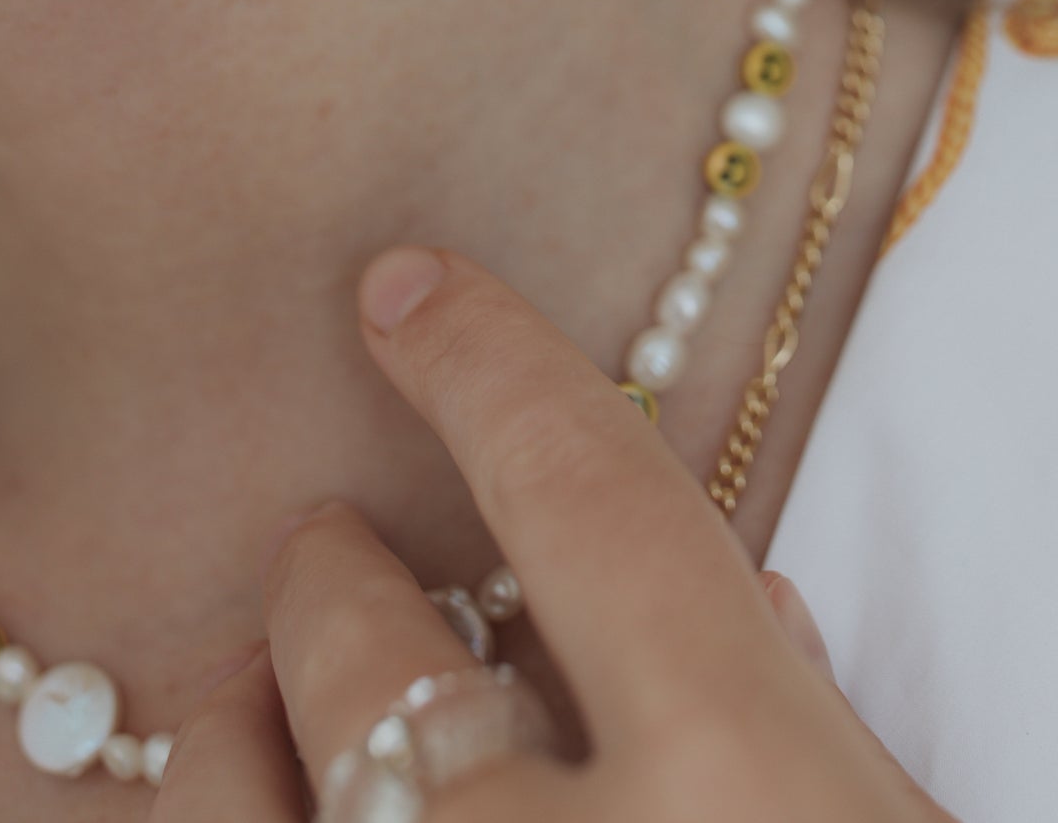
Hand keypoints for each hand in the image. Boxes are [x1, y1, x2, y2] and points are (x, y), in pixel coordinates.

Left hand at [155, 247, 954, 820]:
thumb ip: (817, 719)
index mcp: (743, 788)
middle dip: (328, 586)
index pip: (583, 494)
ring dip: (241, 737)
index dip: (485, 364)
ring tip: (252, 700)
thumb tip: (758, 608)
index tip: (406, 287)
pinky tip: (263, 816)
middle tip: (318, 554)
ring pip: (241, 813)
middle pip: (371, 665)